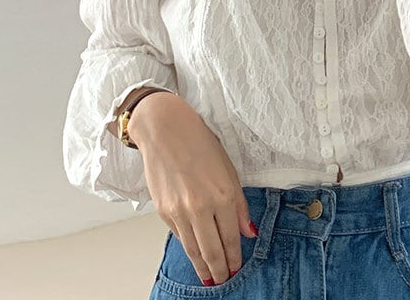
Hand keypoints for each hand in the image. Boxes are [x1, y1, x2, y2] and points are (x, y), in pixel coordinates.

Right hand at [129, 92, 257, 286]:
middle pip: (211, 251)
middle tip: (223, 280)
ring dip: (202, 267)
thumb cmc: (200, 143)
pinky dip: (187, 247)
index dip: (234, 258)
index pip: (231, 238)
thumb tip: (247, 231)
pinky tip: (193, 252)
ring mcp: (179, 211)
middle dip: (219, 270)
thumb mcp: (228, 169)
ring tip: (209, 277)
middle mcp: (201, 207)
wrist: (165, 130)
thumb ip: (239, 205)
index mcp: (223, 195)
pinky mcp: (162, 211)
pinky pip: (179, 235)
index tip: (236, 268)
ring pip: (193, 249)